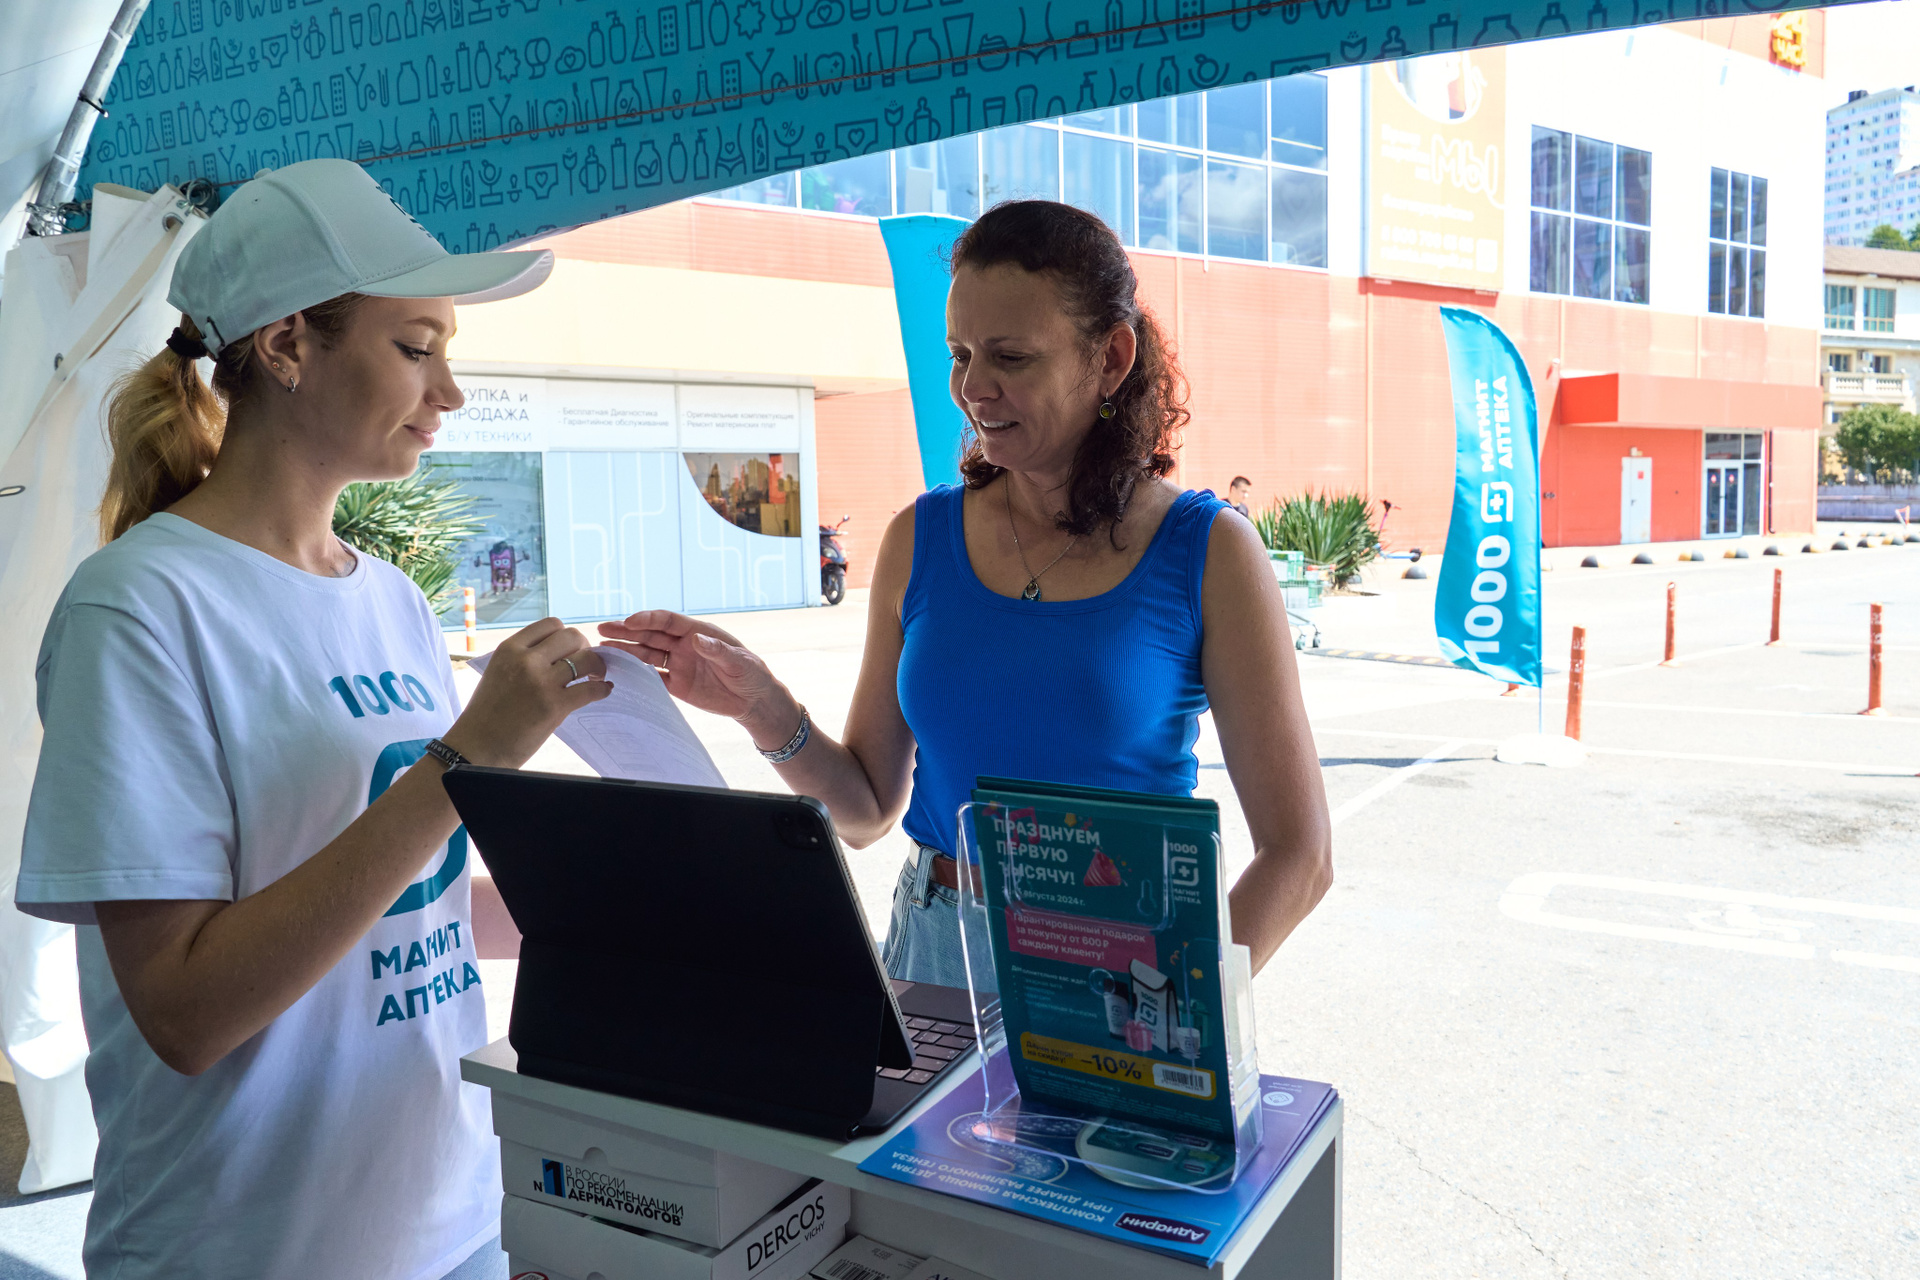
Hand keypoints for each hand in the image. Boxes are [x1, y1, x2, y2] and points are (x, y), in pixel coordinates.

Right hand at [444, 618, 610, 766]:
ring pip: (586, 658)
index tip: (570, 648)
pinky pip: (591, 688)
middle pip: (572, 636)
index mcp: (509, 649)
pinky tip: (602, 691)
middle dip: (584, 647)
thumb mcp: (498, 672)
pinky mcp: (555, 705)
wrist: (477, 748)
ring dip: (597, 665)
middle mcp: (525, 660)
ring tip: (596, 676)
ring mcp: (541, 682)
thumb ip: (523, 658)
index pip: (550, 624)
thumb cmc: (487, 714)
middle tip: (585, 663)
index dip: (565, 635)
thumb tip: (557, 652)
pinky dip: (602, 689)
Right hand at [598, 610, 788, 732]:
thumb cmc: (752, 674)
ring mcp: (678, 664)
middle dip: (627, 631)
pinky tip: (619, 672)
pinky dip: (636, 674)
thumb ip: (717, 651)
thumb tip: (696, 639)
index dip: (647, 619)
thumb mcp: (738, 661)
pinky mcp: (677, 684)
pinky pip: (652, 677)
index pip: (667, 621)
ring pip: (647, 654)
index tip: (629, 621)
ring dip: (626, 650)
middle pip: (650, 635)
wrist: (754, 701)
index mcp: (697, 632)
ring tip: (603, 648)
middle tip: (603, 628)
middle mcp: (683, 645)